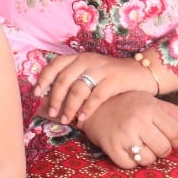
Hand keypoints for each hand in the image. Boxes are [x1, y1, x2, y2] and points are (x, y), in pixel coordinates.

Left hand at [33, 52, 154, 124]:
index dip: (44, 79)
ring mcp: (101, 69)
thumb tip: (51, 99)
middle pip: (64, 79)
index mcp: (79, 57)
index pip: (55, 65)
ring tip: (65, 119)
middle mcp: (88, 60)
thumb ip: (74, 80)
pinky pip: (97, 95)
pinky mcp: (115, 80)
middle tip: (52, 113)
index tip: (36, 93)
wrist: (141, 72)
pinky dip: (87, 108)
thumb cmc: (111, 76)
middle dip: (55, 98)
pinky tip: (83, 118)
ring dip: (69, 106)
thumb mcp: (91, 72)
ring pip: (78, 88)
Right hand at [79, 92, 177, 168]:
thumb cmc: (125, 103)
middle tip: (154, 143)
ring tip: (140, 146)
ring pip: (147, 160)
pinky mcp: (111, 147)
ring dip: (146, 157)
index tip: (170, 139)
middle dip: (162, 149)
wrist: (92, 106)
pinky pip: (129, 165)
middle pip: (163, 149)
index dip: (176, 140)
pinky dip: (131, 162)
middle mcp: (137, 121)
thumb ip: (171, 112)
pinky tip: (127, 150)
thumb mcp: (149, 101)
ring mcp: (123, 135)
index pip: (175, 133)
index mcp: (149, 108)